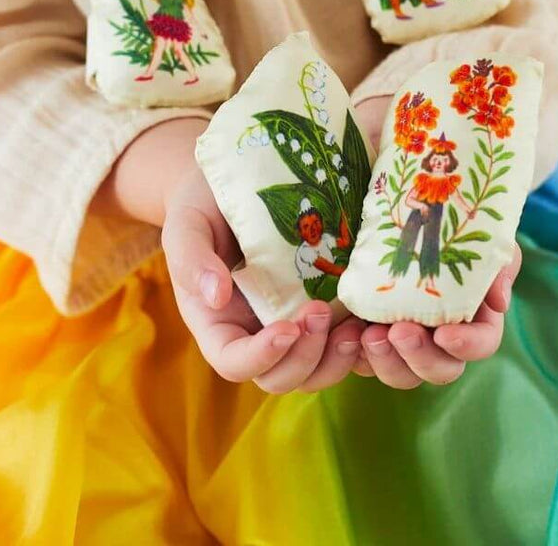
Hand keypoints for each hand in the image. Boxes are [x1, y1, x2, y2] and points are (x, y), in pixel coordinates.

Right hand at [162, 167, 365, 392]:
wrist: (233, 180)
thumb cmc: (201, 204)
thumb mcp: (186, 224)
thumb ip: (192, 258)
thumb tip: (216, 297)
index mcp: (216, 321)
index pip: (232, 361)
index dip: (260, 358)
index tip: (285, 329)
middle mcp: (253, 332)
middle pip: (279, 377)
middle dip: (305, 357)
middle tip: (322, 313)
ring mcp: (288, 322)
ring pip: (314, 370)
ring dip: (336, 359)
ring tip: (355, 327)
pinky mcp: (318, 307)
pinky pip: (338, 342)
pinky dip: (357, 341)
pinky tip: (371, 319)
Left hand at [355, 245, 522, 387]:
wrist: (406, 217)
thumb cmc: (448, 229)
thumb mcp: (479, 238)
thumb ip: (497, 265)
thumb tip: (499, 302)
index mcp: (473, 316)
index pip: (481, 343)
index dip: (467, 345)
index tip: (445, 334)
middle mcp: (440, 338)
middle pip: (441, 369)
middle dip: (420, 356)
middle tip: (398, 331)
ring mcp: (405, 342)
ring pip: (401, 373)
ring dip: (385, 360)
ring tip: (368, 334)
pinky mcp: (371, 338)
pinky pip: (362, 362)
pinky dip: (354, 354)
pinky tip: (346, 332)